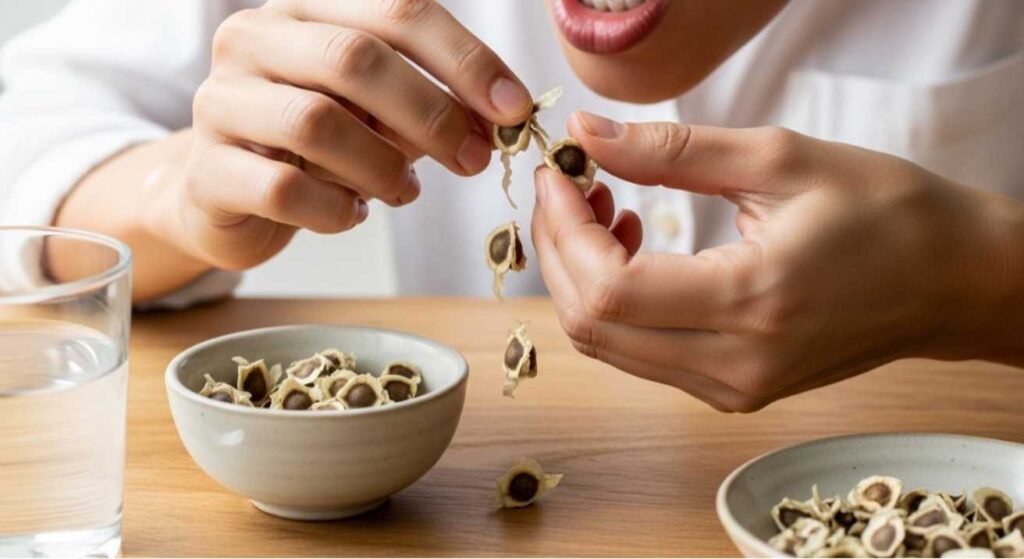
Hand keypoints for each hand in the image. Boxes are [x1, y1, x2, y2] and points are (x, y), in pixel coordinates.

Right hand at [164, 0, 532, 268]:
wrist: (223, 191)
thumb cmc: (315, 145)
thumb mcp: (377, 112)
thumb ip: (431, 102)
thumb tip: (502, 115)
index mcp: (307, 9)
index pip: (397, 10)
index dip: (465, 58)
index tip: (513, 108)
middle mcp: (255, 39)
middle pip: (355, 58)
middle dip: (431, 113)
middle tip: (474, 159)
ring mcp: (221, 101)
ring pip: (316, 122)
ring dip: (382, 166)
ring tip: (404, 191)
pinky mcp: (205, 170)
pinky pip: (284, 191)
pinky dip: (335, 210)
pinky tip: (351, 214)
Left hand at [532, 112, 1023, 411]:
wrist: (950, 280)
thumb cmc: (885, 213)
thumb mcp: (779, 159)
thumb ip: (672, 150)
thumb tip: (590, 136)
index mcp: (752, 303)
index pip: (609, 290)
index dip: (563, 230)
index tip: (559, 174)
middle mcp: (735, 366)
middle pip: (594, 327)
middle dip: (558, 251)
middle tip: (569, 187)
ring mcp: (732, 390)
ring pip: (609, 346)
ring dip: (582, 276)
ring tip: (602, 208)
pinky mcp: (733, 391)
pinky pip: (641, 353)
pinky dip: (616, 302)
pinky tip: (632, 248)